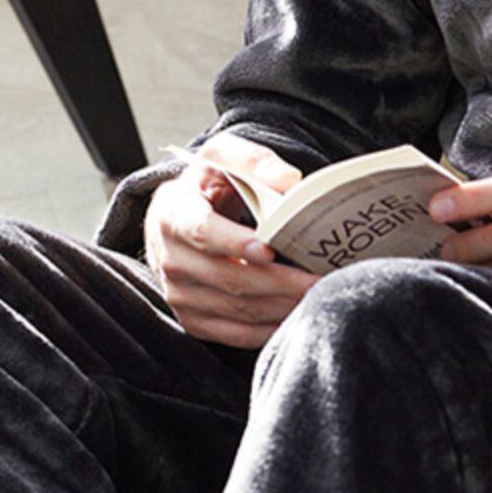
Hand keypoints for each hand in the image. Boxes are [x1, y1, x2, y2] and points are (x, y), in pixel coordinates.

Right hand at [144, 132, 320, 347]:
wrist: (177, 219)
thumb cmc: (208, 185)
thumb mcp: (225, 158)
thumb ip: (256, 162)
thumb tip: (290, 181)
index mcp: (173, 215)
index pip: (202, 232)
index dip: (234, 243)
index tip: (269, 248)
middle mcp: (170, 259)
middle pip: (230, 278)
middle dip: (281, 282)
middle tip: (321, 278)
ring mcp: (179, 295)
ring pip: (238, 310)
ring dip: (282, 306)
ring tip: (319, 296)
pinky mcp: (193, 320)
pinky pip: (236, 334)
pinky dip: (270, 329)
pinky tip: (298, 314)